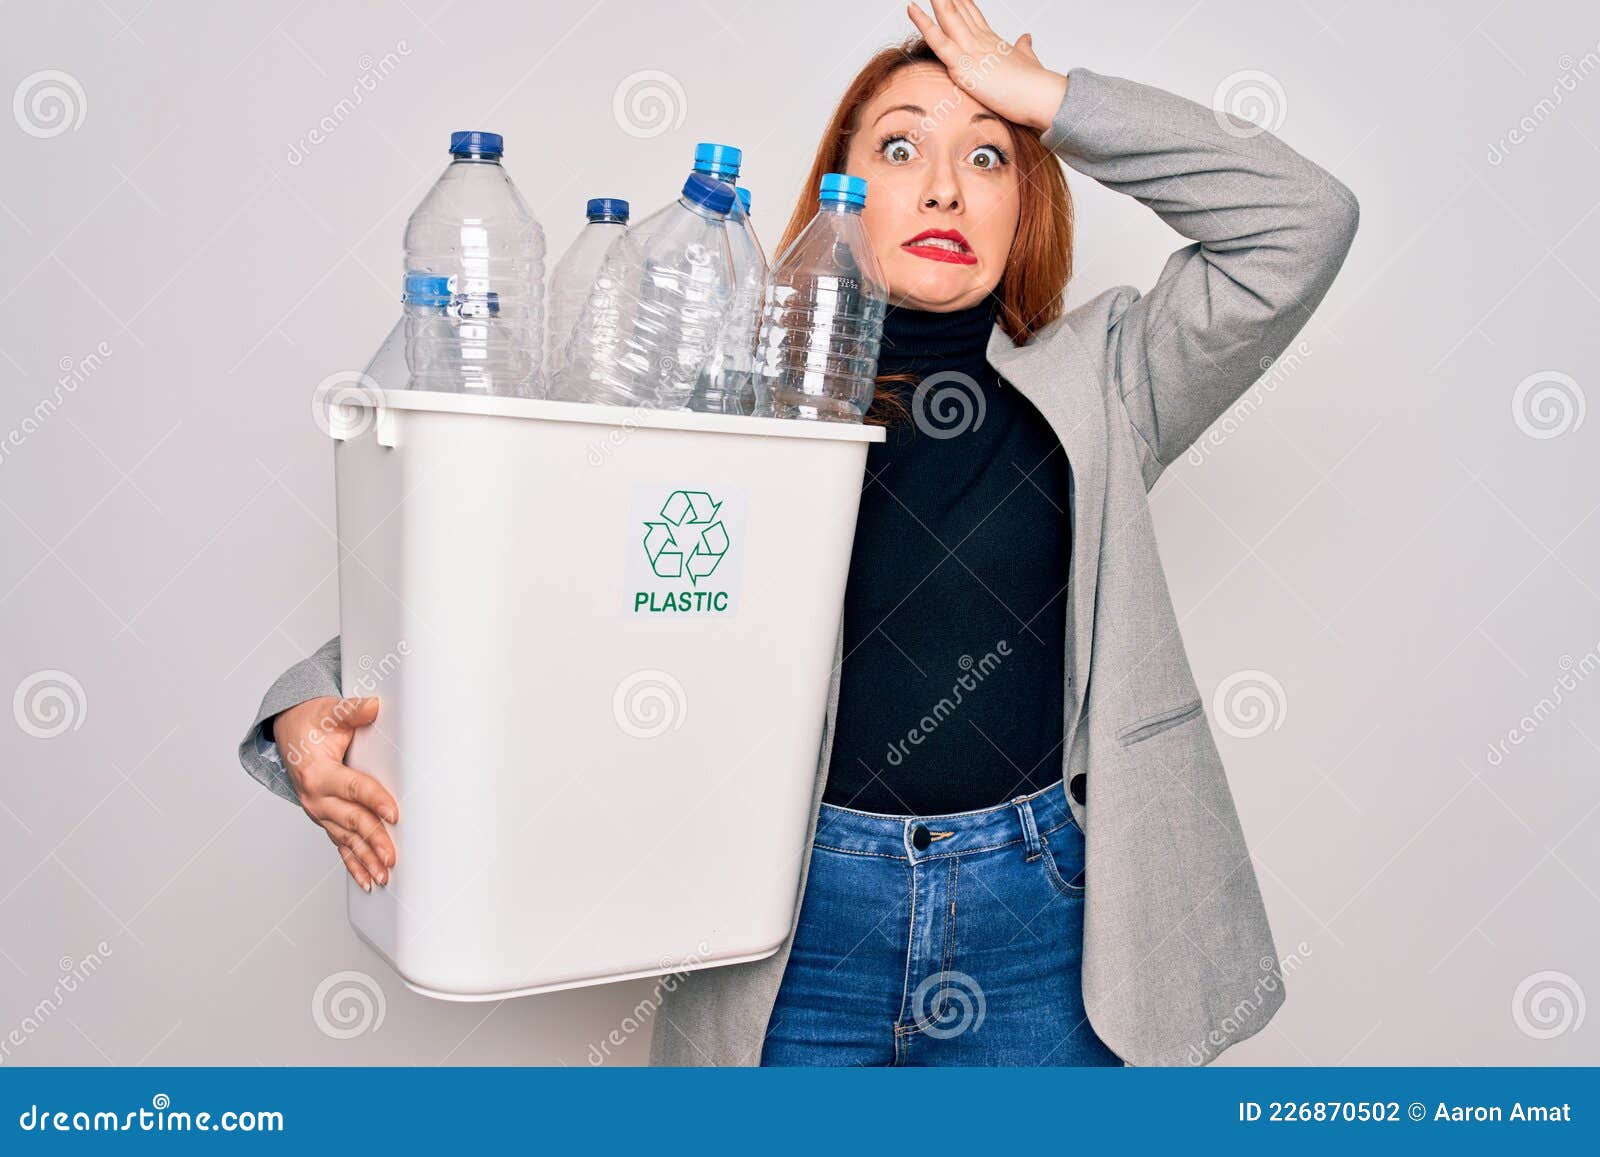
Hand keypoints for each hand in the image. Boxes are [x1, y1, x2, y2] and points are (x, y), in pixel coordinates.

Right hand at [272, 695, 397, 891]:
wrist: (291, 732)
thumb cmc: (313, 722)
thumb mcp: (330, 711)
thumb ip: (352, 711)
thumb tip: (372, 705)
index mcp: (318, 773)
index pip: (352, 788)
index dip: (374, 800)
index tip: (394, 813)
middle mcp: (316, 798)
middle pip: (351, 821)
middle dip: (374, 840)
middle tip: (393, 857)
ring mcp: (319, 812)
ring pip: (346, 839)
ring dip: (366, 859)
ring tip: (385, 877)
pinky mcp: (325, 819)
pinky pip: (340, 845)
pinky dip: (354, 865)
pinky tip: (368, 881)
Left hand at [906, 0, 1068, 132]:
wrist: (1041, 96)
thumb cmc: (1035, 85)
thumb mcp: (1027, 61)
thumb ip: (1024, 47)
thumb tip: (1026, 38)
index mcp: (992, 40)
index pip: (971, 14)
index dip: (960, 0)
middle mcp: (980, 40)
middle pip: (957, 10)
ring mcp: (971, 50)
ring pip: (947, 17)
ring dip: (936, 1)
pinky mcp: (963, 66)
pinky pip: (938, 41)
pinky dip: (923, 24)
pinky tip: (912, 9)